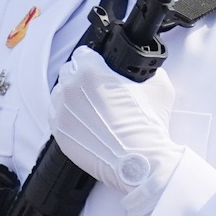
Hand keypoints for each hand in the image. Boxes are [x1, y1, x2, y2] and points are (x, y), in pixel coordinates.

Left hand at [50, 47, 182, 215]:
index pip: (84, 54)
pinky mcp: (59, 131)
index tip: (102, 70)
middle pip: (70, 72)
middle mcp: (71, 88)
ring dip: (73, 97)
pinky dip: (68, 116)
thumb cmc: (147, 125)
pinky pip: (57, 115)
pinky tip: (86, 123)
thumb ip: (145, 70)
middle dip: (83, 78)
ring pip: (61, 94)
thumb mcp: (158, 84)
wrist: (139, 162)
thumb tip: (143, 70)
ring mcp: (61, 111)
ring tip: (93, 110)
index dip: (96, 61)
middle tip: (100, 91)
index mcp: (90, 70)